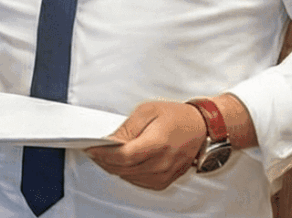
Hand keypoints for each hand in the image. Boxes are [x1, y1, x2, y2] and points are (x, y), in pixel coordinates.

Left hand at [86, 101, 207, 189]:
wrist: (200, 127)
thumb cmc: (176, 116)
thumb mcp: (148, 110)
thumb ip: (127, 128)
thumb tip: (109, 141)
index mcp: (158, 143)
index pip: (123, 156)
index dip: (103, 154)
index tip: (91, 148)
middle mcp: (161, 162)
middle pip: (122, 169)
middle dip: (104, 160)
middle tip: (95, 150)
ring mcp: (163, 174)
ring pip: (128, 177)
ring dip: (114, 167)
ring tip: (108, 155)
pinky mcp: (163, 181)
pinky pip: (138, 181)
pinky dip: (127, 173)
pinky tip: (125, 162)